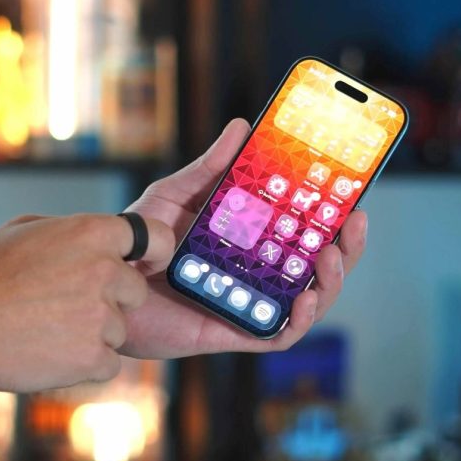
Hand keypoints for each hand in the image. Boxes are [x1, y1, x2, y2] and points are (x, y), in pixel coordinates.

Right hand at [0, 214, 173, 391]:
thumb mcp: (28, 230)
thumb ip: (73, 234)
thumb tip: (100, 243)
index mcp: (94, 233)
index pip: (156, 238)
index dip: (155, 252)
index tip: (148, 263)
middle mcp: (106, 272)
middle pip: (135, 292)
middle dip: (111, 299)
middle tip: (67, 305)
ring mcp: (102, 316)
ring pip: (119, 330)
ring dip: (93, 333)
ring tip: (46, 329)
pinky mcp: (93, 357)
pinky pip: (109, 362)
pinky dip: (86, 363)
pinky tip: (51, 352)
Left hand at [122, 118, 367, 358]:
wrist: (105, 282)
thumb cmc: (141, 241)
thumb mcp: (176, 195)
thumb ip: (209, 168)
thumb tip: (242, 127)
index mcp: (250, 241)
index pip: (302, 230)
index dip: (333, 215)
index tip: (352, 191)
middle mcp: (256, 273)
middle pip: (315, 266)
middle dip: (346, 247)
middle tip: (355, 221)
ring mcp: (249, 303)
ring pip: (308, 300)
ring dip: (331, 281)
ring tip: (331, 255)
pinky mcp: (235, 331)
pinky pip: (278, 334)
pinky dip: (298, 319)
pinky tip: (303, 296)